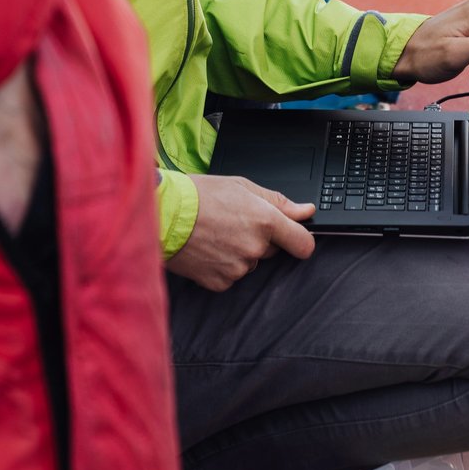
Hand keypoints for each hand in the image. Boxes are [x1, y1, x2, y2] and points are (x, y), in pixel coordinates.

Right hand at [166, 174, 314, 290]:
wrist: (162, 215)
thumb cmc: (198, 196)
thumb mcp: (242, 187)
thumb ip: (278, 202)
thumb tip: (306, 210)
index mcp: (265, 221)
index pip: (303, 243)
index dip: (302, 241)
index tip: (297, 239)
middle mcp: (255, 248)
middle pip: (271, 250)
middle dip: (259, 239)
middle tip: (234, 223)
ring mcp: (237, 268)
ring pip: (249, 263)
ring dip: (239, 252)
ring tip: (215, 233)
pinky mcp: (219, 282)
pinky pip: (230, 276)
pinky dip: (222, 265)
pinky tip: (208, 249)